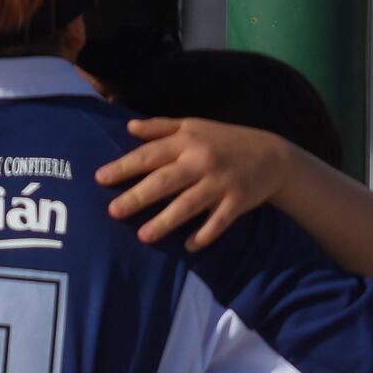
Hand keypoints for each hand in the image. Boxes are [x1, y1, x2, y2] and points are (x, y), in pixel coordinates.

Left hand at [95, 118, 291, 248]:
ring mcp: (221, 183)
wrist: (272, 155)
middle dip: (138, 196)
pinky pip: (219, 222)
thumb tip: (129, 127)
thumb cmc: (224, 141)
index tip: (100, 178)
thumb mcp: (194, 126)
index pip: (150, 154)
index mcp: (188, 142)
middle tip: (113, 211)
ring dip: (166, 221)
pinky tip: (189, 246)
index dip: (125, 166)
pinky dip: (205, 234)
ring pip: (189, 204)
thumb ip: (161, 127)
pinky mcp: (237, 202)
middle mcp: (202, 161)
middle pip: (165, 181)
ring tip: (143, 236)